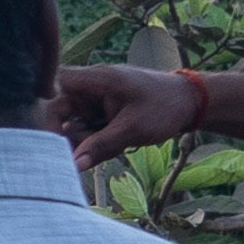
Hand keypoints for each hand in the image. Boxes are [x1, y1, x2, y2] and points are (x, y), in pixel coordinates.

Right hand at [47, 62, 207, 159]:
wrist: (192, 104)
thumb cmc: (164, 108)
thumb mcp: (132, 129)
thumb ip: (100, 146)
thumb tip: (74, 164)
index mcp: (98, 79)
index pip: (60, 83)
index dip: (52, 107)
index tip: (57, 134)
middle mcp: (95, 87)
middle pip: (64, 108)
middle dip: (71, 133)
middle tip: (82, 153)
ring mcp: (101, 99)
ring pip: (77, 122)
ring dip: (87, 140)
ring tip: (112, 147)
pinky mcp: (107, 111)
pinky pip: (92, 127)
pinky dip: (98, 140)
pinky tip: (117, 145)